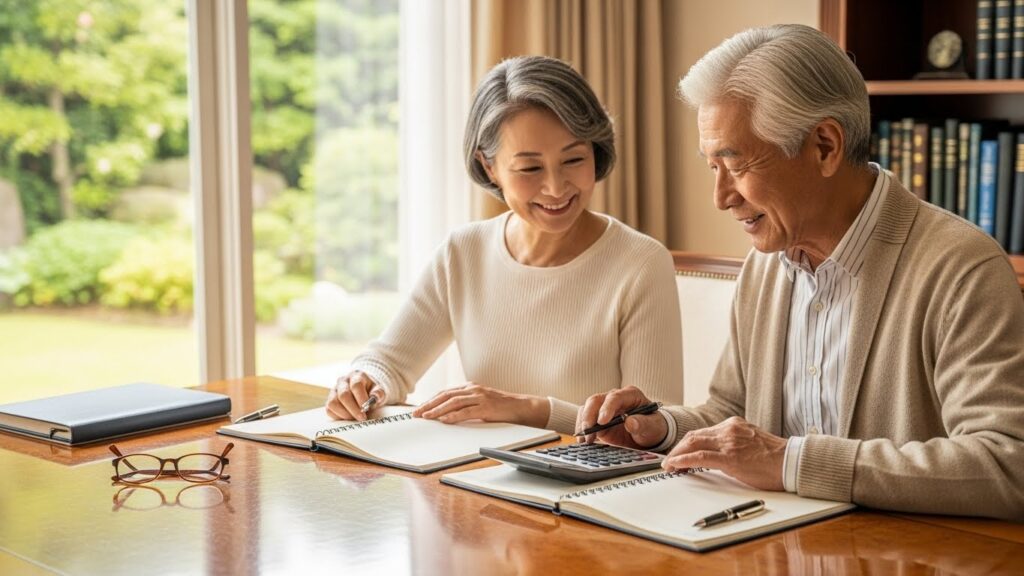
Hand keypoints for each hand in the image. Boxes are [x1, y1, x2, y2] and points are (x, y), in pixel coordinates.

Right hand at [325, 371, 385, 421]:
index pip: (356, 385)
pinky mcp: (329, 399)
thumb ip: (378, 393)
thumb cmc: (371, 390)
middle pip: (343, 395)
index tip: (367, 409)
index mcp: (356, 376)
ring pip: (333, 403)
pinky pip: (329, 410)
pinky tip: (348, 417)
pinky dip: (338, 416)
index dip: (361, 398)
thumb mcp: (379, 390)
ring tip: (355, 418)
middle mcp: (343, 381)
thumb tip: (375, 398)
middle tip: (362, 418)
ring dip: (345, 414)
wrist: (364, 389)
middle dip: (353, 409)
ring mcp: (334, 390)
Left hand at [412, 383, 549, 427]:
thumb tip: (447, 414)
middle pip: (445, 395)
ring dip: (437, 410)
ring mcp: (480, 397)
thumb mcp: (480, 402)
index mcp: (470, 387)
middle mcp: (473, 389)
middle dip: (429, 405)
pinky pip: (466, 411)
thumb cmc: (501, 407)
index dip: (431, 400)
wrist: (522, 407)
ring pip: (453, 402)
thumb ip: (466, 405)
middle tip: (416, 414)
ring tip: (426, 417)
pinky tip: (444, 420)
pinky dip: (453, 416)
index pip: (445, 392)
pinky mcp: (486, 407)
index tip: (419, 409)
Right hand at [575, 386, 666, 448]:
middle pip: (596, 400)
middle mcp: (614, 399)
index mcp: (630, 395)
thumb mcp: (653, 427)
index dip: (607, 408)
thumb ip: (643, 424)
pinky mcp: (597, 420)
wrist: (648, 436)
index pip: (615, 397)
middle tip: (588, 431)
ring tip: (584, 440)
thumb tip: (630, 422)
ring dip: (583, 424)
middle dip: (589, 415)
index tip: (602, 421)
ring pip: (587, 409)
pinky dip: (582, 430)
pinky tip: (582, 441)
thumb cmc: (653, 427)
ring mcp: (604, 408)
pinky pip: (585, 420)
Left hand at [661, 416, 785, 490]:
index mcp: (733, 425)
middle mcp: (729, 429)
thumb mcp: (750, 442)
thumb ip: (733, 443)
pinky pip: (699, 457)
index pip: (702, 432)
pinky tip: (675, 466)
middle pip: (694, 436)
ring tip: (668, 465)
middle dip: (678, 448)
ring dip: (677, 455)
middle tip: (668, 459)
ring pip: (693, 444)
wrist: (792, 462)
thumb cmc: (775, 458)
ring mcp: (729, 443)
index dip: (687, 443)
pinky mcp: (730, 458)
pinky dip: (683, 460)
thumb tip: (717, 454)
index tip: (678, 451)